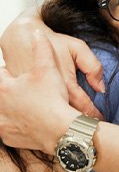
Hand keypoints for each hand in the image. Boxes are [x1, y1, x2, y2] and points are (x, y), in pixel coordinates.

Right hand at [0, 9, 103, 118]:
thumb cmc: (55, 43)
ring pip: (53, 118)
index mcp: (65, 83)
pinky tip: (55, 118)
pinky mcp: (23, 101)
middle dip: (80, 123)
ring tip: (75, 125)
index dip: (93, 115)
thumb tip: (101, 88)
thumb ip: (93, 66)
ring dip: (64, 123)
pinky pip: (39, 114)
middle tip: (90, 127)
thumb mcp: (78, 48)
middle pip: (68, 117)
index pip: (83, 106)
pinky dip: (48, 118)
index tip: (100, 120)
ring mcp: (33, 100)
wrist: (22, 38)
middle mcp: (49, 95)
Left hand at [0, 30, 79, 154]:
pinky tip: (28, 120)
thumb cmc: (52, 98)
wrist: (60, 129)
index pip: (0, 74)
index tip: (17, 73)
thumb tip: (37, 33)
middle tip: (24, 88)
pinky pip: (7, 130)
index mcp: (4, 89)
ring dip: (9, 108)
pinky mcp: (11, 138)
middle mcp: (0, 108)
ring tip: (26, 104)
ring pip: (1, 113)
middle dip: (9, 90)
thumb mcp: (48, 68)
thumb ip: (41, 48)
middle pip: (0, 94)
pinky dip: (15, 125)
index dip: (8, 71)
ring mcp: (4, 125)